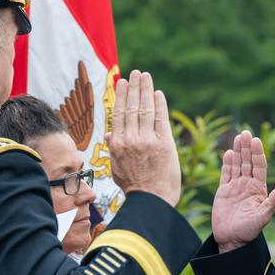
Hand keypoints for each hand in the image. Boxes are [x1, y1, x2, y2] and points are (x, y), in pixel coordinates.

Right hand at [107, 70, 181, 205]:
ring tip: (146, 76)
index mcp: (117, 144)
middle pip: (132, 107)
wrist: (151, 201)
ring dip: (146, 90)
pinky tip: (158, 94)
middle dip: (134, 87)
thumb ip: (114, 149)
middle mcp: (131, 139)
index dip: (121, 96)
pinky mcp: (164, 144)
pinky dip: (160, 105)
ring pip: (145, 109)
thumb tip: (109, 134)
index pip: (119, 114)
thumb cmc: (134, 187)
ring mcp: (147, 140)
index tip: (122, 82)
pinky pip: (160, 119)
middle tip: (136, 73)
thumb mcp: (117, 169)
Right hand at [212, 131, 274, 252]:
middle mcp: (247, 185)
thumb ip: (271, 203)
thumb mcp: (263, 217)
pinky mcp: (224, 191)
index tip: (256, 141)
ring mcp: (235, 187)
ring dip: (238, 151)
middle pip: (248, 162)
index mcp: (258, 189)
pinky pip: (225, 174)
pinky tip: (228, 152)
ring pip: (237, 165)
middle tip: (245, 132)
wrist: (231, 240)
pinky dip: (227, 163)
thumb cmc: (249, 231)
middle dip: (247, 147)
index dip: (258, 153)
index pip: (259, 167)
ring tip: (238, 137)